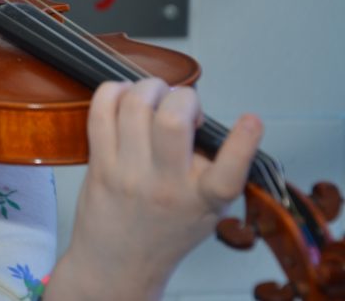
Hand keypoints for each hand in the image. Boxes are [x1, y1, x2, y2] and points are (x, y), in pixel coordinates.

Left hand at [56, 78, 262, 299]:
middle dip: (182, 96)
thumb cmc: (166, 230)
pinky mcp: (99, 164)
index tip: (251, 120)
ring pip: (134, 106)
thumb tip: (198, 116)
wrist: (118, 262)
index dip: (244, 142)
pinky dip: (113, 91)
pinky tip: (123, 97)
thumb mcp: (208, 209)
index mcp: (203, 199)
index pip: (228, 172)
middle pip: (172, 120)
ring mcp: (128, 174)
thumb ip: (213, 167)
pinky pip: (101, 111)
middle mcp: (165, 186)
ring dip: (148, 87)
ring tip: (153, 96)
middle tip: (181, 103)